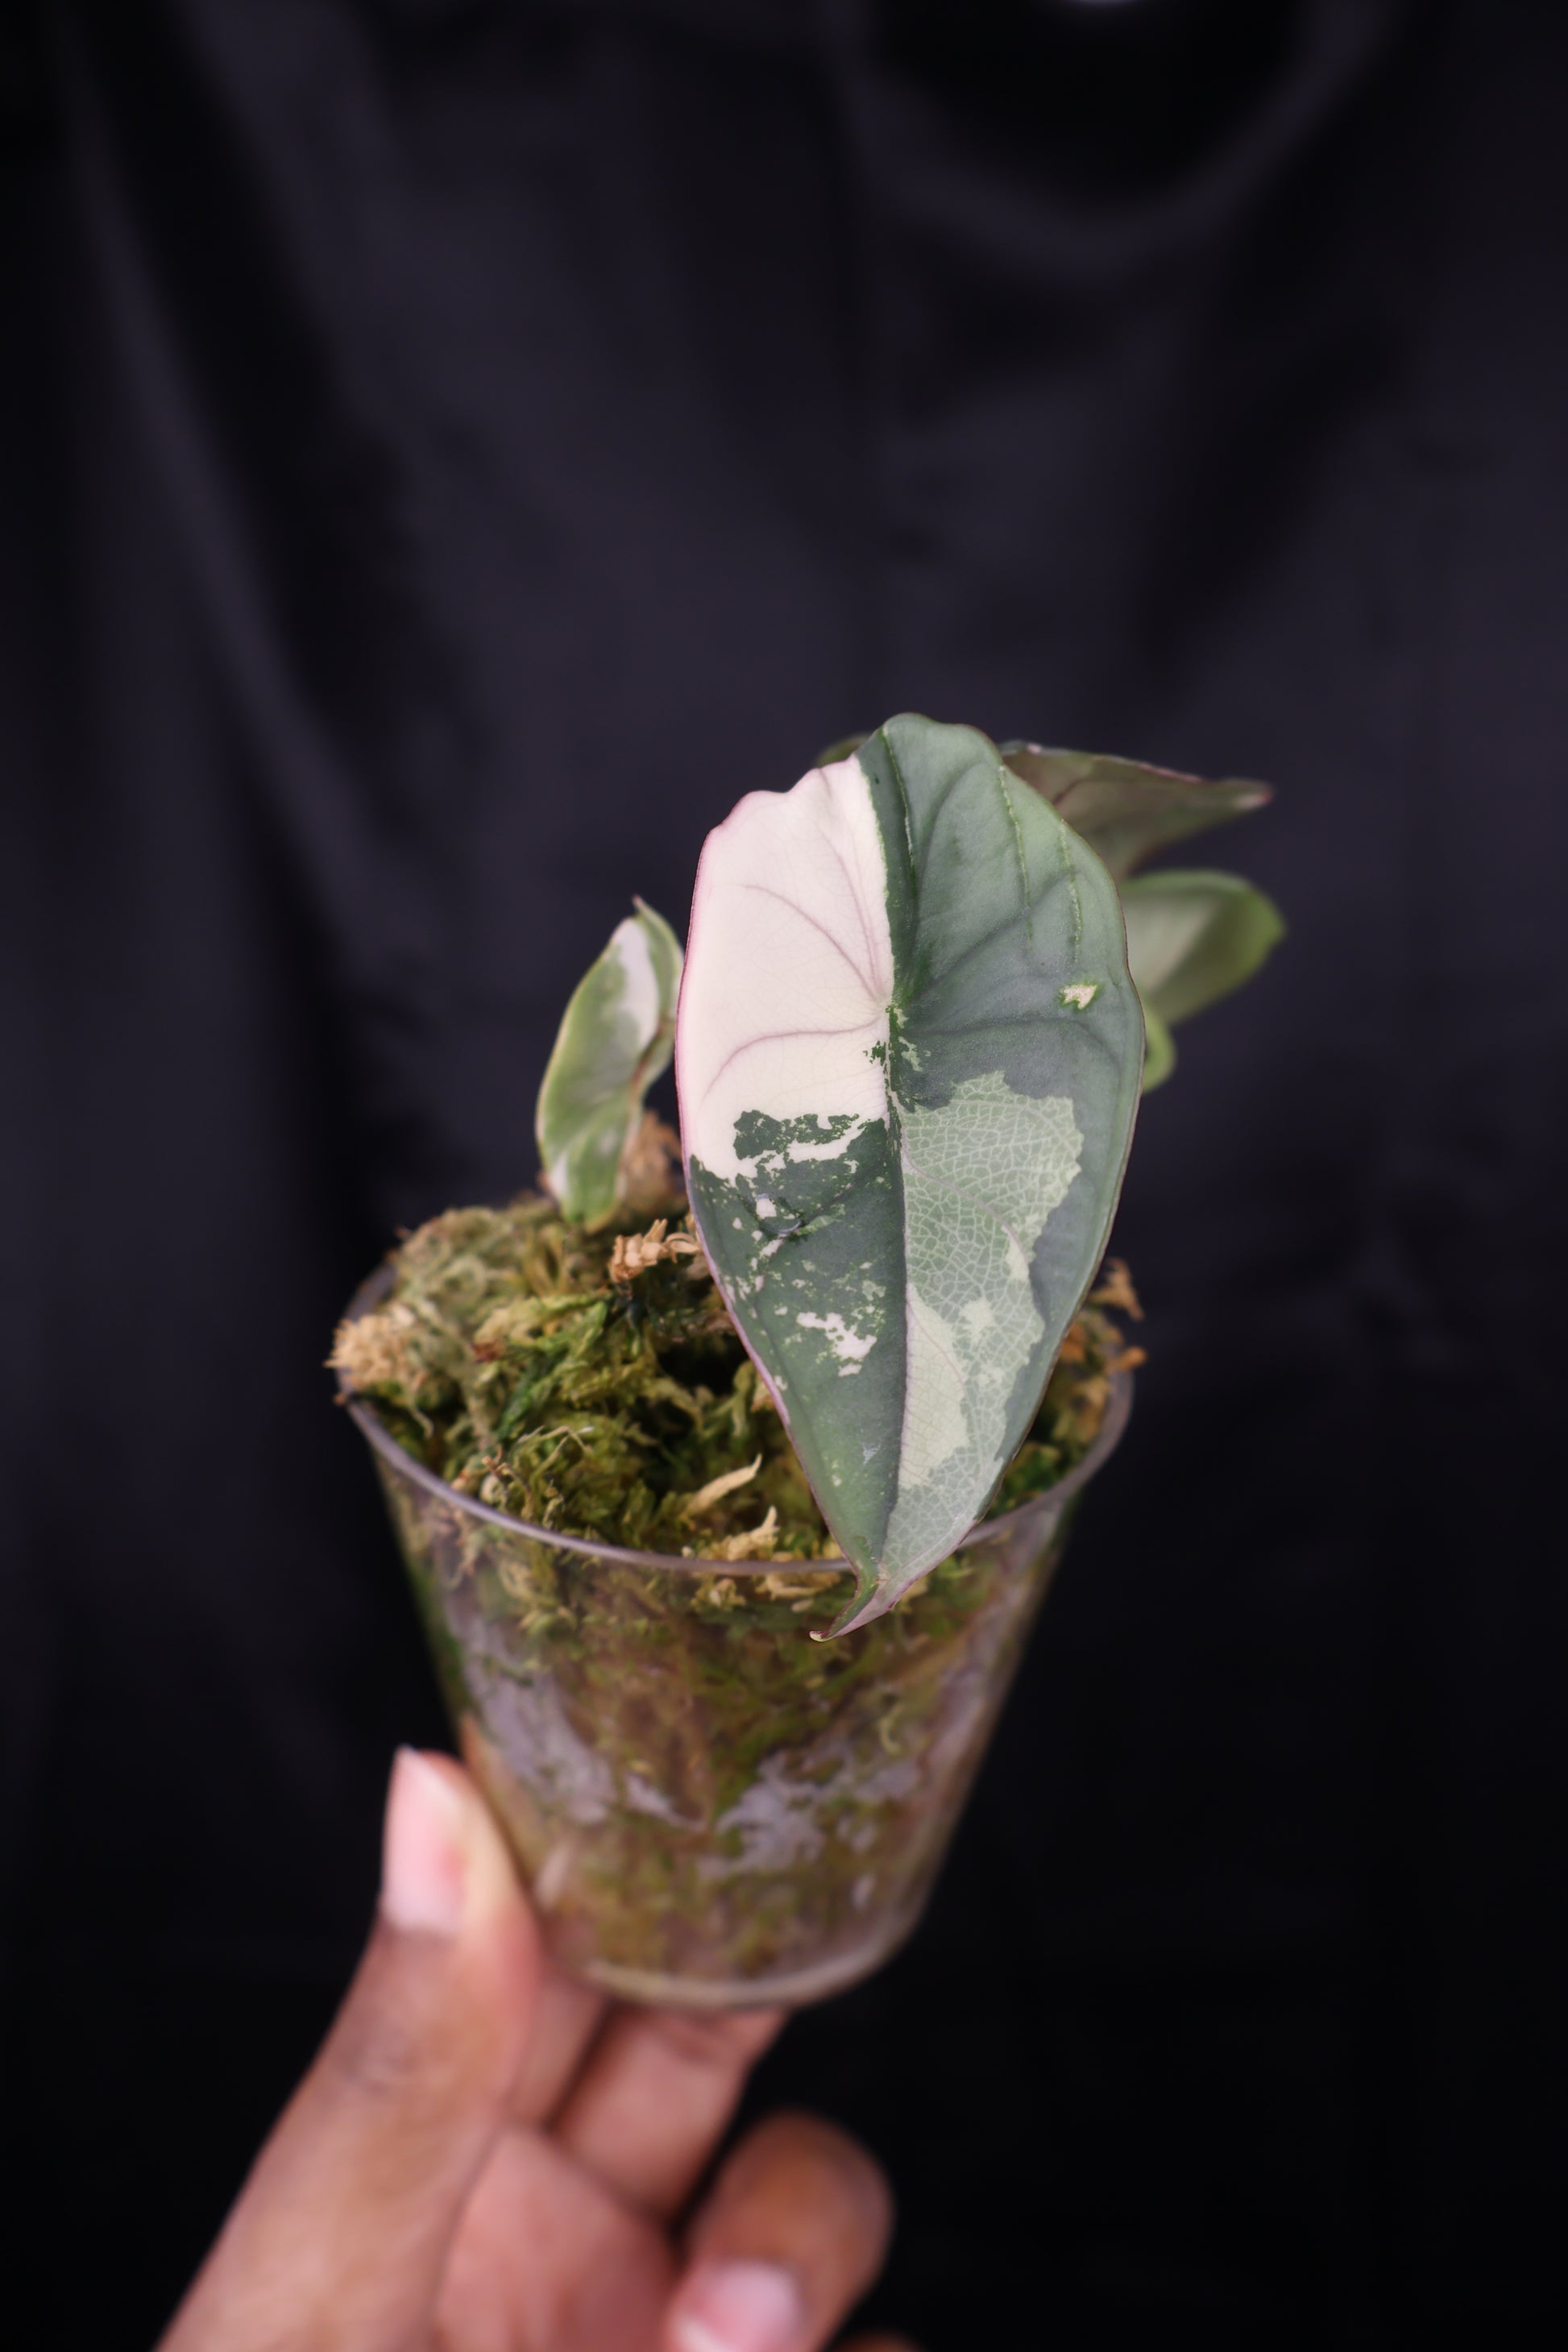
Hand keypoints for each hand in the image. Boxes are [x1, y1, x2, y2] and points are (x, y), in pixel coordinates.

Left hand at [159, 1750, 910, 2351]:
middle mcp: (561, 2226)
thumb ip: (395, 2074)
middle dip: (761, 2033)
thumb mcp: (313, 2306)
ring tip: (722, 2342)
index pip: (559, 1938)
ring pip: (813, 2204)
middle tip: (756, 2016)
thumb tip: (426, 1788)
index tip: (703, 1771)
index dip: (629, 1848)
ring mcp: (664, 2335)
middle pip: (715, 2035)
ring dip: (806, 2244)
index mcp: (439, 2150)